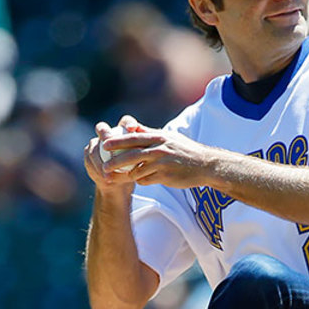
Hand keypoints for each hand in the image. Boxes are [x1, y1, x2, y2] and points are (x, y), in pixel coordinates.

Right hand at [85, 115, 147, 192]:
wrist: (119, 181)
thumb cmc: (135, 169)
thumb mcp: (143, 161)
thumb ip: (147, 152)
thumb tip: (162, 145)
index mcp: (121, 130)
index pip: (125, 122)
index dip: (127, 123)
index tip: (132, 129)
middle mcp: (105, 133)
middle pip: (102, 129)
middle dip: (105, 135)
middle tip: (109, 145)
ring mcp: (94, 144)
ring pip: (95, 149)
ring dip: (102, 160)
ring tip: (111, 171)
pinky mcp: (88, 156)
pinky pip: (92, 162)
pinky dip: (100, 170)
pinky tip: (107, 177)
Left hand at [91, 122, 216, 189]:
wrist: (205, 165)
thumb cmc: (185, 150)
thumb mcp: (168, 137)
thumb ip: (149, 133)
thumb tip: (132, 127)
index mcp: (158, 137)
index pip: (133, 138)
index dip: (117, 141)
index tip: (104, 144)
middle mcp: (159, 149)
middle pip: (131, 155)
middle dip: (115, 162)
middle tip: (104, 168)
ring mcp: (162, 164)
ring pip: (136, 171)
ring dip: (128, 175)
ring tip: (121, 177)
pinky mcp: (165, 177)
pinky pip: (146, 180)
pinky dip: (141, 181)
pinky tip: (143, 180)